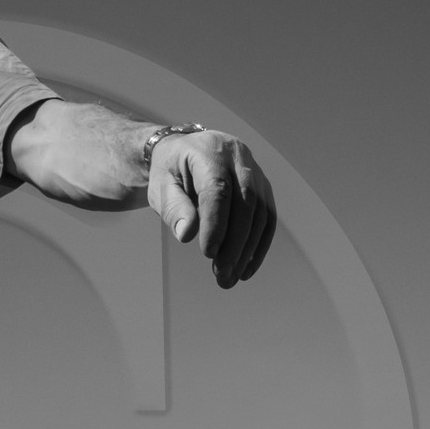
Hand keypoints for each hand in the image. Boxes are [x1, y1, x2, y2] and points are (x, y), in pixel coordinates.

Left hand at [148, 130, 276, 287]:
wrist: (186, 151)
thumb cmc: (171, 171)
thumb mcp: (161, 186)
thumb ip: (173, 208)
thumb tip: (186, 234)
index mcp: (210, 153)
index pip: (218, 189)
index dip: (216, 223)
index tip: (209, 254)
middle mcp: (238, 158)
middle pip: (245, 203)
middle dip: (235, 243)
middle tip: (222, 274)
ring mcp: (255, 172)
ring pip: (260, 213)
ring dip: (248, 250)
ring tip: (230, 277)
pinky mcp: (263, 188)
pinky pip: (267, 218)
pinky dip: (259, 245)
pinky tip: (246, 268)